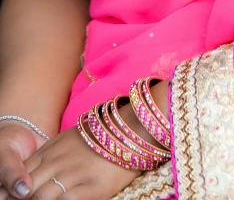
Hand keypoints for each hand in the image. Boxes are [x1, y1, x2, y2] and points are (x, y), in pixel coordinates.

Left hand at [2, 125, 139, 199]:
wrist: (131, 130)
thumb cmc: (102, 137)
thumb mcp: (70, 139)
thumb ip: (52, 154)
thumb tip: (36, 171)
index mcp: (51, 149)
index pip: (22, 174)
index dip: (15, 189)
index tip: (11, 196)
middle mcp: (58, 162)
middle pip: (28, 189)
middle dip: (21, 199)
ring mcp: (73, 175)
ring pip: (41, 198)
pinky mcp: (91, 189)